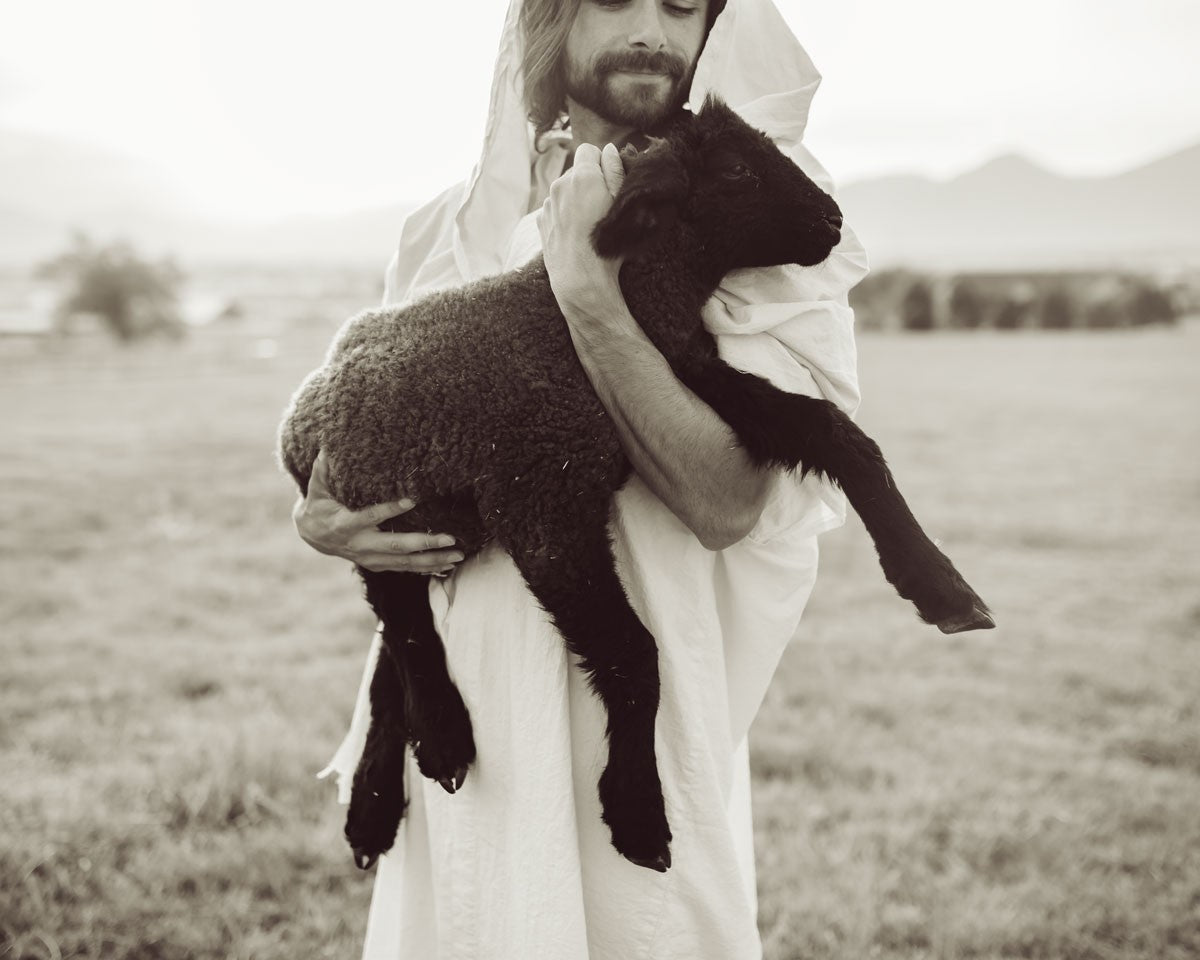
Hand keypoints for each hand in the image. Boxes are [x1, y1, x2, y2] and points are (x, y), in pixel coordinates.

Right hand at [292, 451, 464, 573]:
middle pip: (396, 545)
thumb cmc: (320, 503)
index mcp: (345, 524)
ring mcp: (370, 558)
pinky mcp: (378, 565)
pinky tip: (448, 565)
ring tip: (458, 554)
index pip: (371, 516)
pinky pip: (405, 568)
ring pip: (405, 562)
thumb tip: (329, 445)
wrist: (312, 535)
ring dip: (433, 560)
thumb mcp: (317, 485)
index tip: (412, 499)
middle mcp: (360, 545)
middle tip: (449, 537)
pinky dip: (427, 568)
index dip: (391, 509)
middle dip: (424, 542)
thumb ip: (324, 468)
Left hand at [537, 142, 628, 319]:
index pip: (589, 150)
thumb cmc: (607, 243)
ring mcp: (548, 203)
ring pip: (564, 190)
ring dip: (575, 198)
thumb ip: (615, 171)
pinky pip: (554, 207)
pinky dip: (563, 214)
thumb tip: (610, 150)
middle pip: (575, 171)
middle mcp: (560, 184)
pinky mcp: (541, 220)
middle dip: (587, 181)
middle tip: (601, 206)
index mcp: (582, 176)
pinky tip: (574, 232)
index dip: (600, 163)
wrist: (580, 278)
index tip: (608, 182)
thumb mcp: (621, 204)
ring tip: (587, 223)